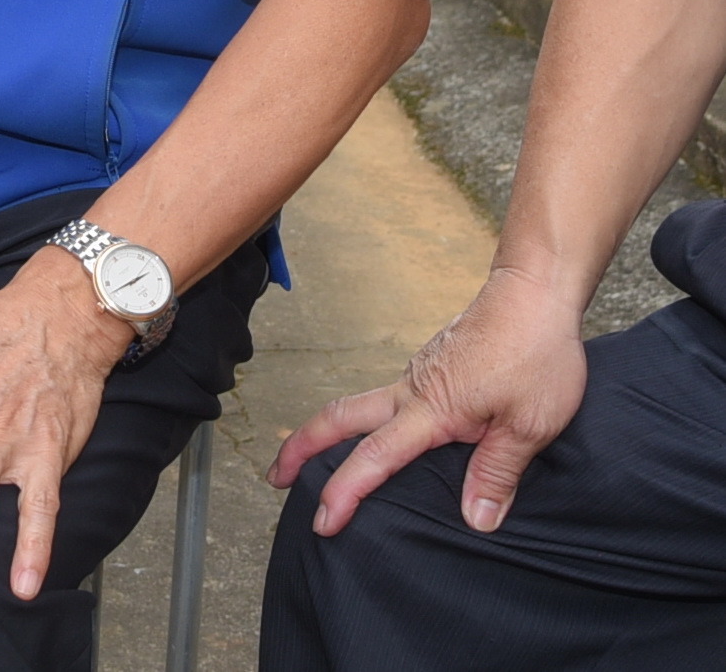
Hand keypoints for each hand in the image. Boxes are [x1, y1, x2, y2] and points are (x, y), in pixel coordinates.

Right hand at [267, 265, 586, 536]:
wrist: (533, 294)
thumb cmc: (536, 354)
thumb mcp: (531, 425)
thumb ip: (497, 472)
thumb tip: (475, 518)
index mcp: (431, 410)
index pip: (373, 458)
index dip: (344, 492)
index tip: (324, 521)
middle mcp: (411, 390)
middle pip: (337, 418)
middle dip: (300, 447)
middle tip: (277, 476)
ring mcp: (416, 375)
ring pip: (360, 406)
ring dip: (331, 432)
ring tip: (322, 462)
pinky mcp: (430, 367)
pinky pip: (389, 399)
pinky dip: (369, 420)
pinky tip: (387, 435)